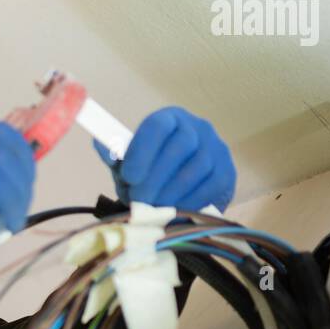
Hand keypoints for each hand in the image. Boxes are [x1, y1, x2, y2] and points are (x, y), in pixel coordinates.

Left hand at [93, 106, 235, 211]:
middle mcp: (197, 127)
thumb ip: (116, 155)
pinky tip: (174, 210)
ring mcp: (216, 148)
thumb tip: (102, 145)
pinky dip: (190, 200)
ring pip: (196, 168)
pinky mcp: (227, 171)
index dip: (143, 151)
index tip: (129, 176)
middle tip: (139, 198)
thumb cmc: (150, 171)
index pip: (158, 126)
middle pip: (180, 147)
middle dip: (156, 177)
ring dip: (172, 191)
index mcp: (169, 118)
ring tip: (153, 207)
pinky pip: (211, 185)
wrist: (180, 189)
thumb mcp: (129, 162)